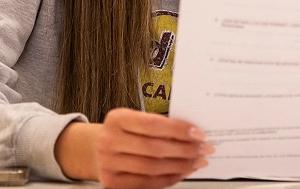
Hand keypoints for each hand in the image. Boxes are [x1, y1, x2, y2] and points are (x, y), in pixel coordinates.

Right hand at [54, 108, 214, 188]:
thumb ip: (156, 124)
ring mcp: (109, 164)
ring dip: (181, 166)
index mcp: (117, 118)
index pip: (153, 124)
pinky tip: (182, 172)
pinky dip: (169, 178)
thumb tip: (191, 132)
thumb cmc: (122, 131)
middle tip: (203, 149)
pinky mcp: (113, 183)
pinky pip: (147, 183)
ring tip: (197, 161)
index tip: (198, 133)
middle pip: (155, 148)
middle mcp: (110, 141)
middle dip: (185, 150)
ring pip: (153, 168)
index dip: (178, 130)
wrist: (96, 148)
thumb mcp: (133, 119)